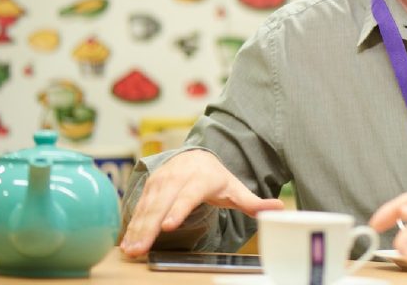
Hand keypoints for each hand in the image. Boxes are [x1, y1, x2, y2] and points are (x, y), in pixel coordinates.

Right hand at [119, 149, 284, 256]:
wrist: (195, 157)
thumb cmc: (217, 179)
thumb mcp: (236, 189)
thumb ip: (254, 203)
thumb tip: (279, 208)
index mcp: (201, 178)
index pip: (188, 195)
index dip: (178, 210)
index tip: (169, 226)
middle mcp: (178, 177)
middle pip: (163, 203)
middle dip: (150, 227)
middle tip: (142, 248)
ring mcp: (161, 181)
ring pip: (148, 206)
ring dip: (137, 228)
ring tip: (131, 249)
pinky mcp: (150, 187)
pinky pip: (139, 207)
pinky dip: (132, 224)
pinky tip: (127, 242)